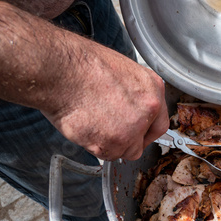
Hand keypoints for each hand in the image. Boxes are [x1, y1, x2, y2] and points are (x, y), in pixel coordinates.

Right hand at [0, 1, 168, 160]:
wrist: (61, 71)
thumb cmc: (81, 66)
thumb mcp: (121, 72)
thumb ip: (134, 95)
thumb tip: (131, 108)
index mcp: (153, 89)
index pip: (159, 123)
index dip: (145, 132)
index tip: (137, 135)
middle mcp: (149, 110)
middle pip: (141, 141)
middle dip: (126, 141)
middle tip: (108, 131)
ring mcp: (133, 129)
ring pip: (124, 151)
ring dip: (109, 144)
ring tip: (92, 123)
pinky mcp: (113, 143)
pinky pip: (106, 154)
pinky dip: (94, 146)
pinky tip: (85, 127)